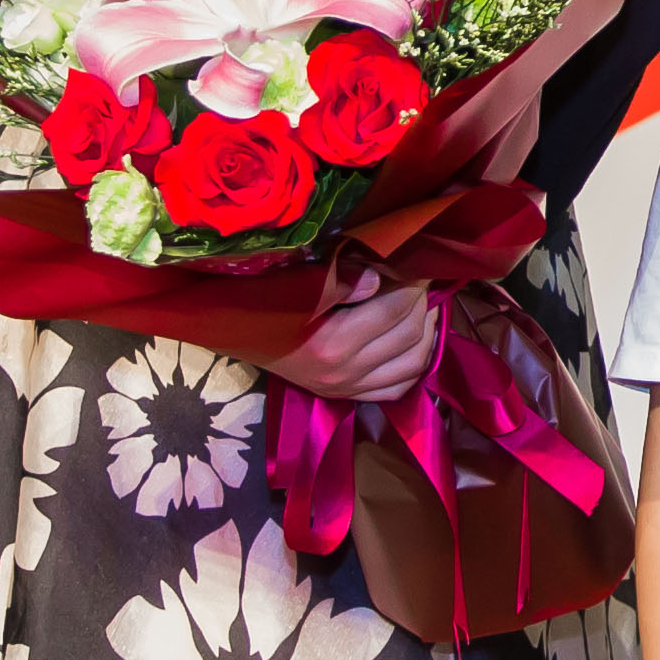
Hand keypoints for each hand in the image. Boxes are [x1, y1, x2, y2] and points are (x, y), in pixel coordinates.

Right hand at [257, 265, 438, 405]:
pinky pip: (397, 388)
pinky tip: (418, 342)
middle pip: (408, 334)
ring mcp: (346, 388)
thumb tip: (380, 276)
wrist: (232, 333)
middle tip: (421, 279)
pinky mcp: (345, 396)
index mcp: (332, 342)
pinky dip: (415, 364)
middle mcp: (343, 372)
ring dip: (427, 332)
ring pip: (412, 363)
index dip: (413, 283)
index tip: (418, 263)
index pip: (395, 309)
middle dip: (422, 302)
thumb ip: (340, 279)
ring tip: (425, 306)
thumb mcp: (295, 283)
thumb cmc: (261, 301)